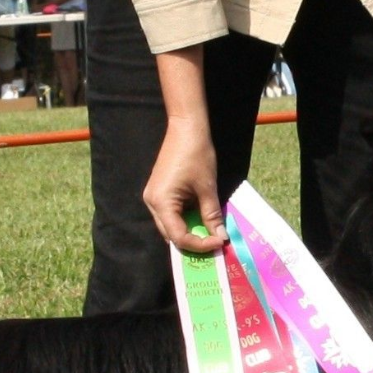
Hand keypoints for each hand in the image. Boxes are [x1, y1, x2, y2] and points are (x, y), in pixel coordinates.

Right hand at [143, 115, 226, 252]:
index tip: (219, 242)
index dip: (199, 244)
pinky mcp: (159, 192)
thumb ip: (212, 215)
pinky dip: (186, 221)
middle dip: (193, 242)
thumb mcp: (207, 188)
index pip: (178, 237)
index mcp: (161, 202)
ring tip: (209, 234)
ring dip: (190, 233)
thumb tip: (220, 237)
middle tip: (214, 243)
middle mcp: (152, 203)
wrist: (186, 128)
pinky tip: (201, 220)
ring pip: (171, 227)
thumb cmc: (196, 154)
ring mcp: (153, 197)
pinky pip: (171, 215)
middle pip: (171, 235)